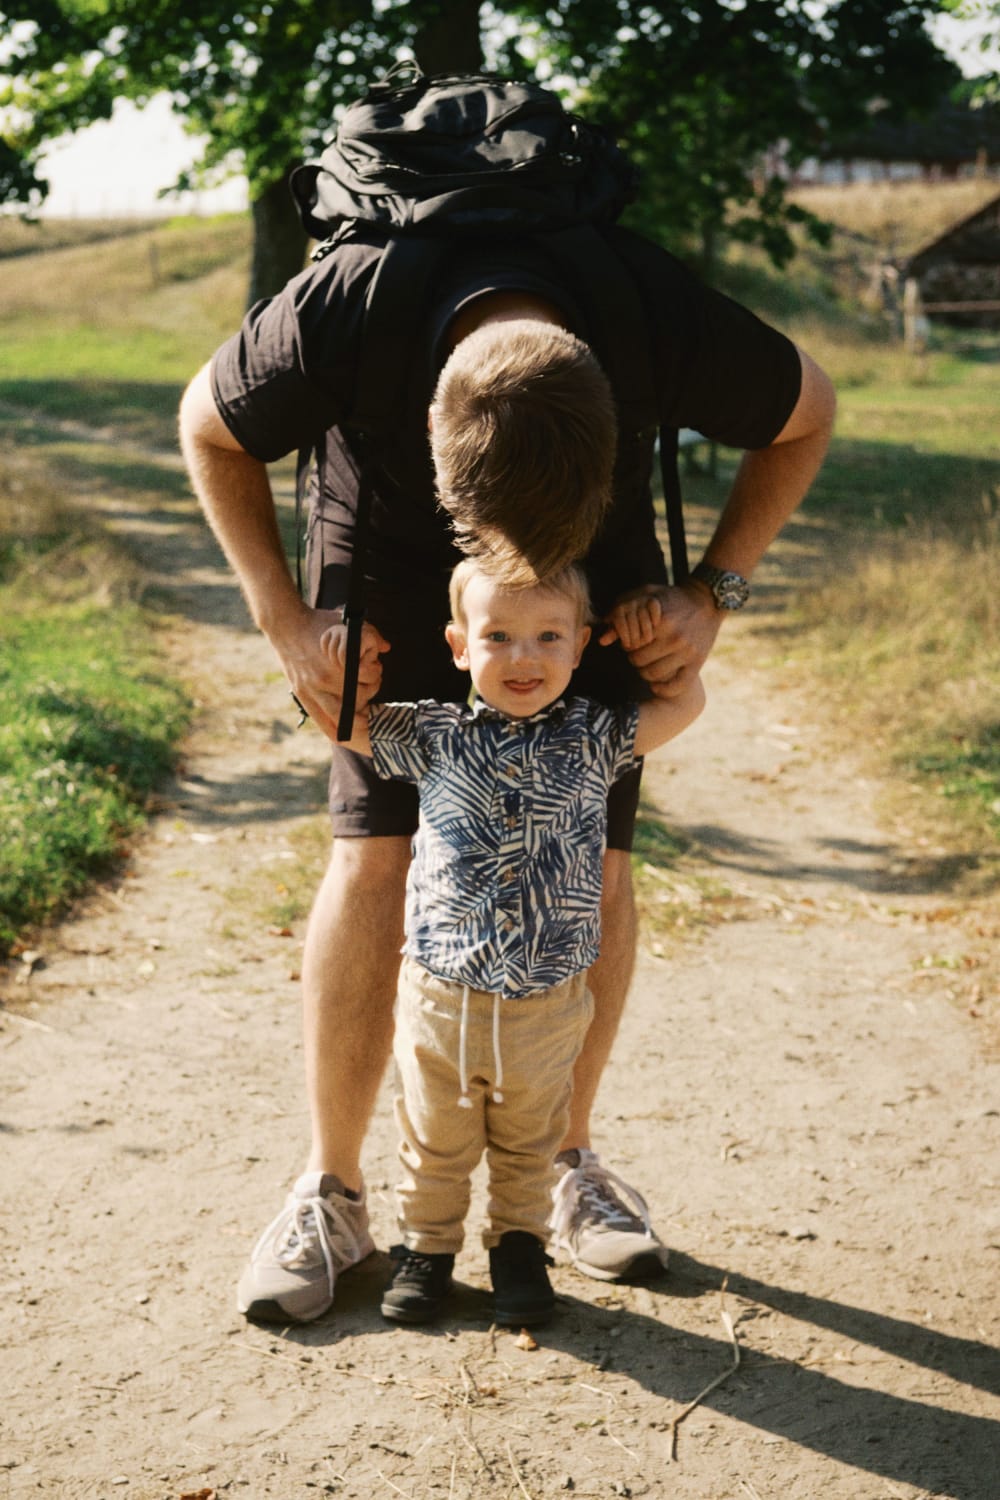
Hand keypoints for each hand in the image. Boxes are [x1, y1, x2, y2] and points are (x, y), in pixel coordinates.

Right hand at [270, 601, 388, 742]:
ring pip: (338, 717)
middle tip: (372, 698)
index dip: (375, 678)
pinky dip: (332, 731)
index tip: (376, 675)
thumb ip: (370, 634)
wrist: (286, 625)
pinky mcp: (302, 694)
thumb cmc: (318, 623)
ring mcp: (312, 688)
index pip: (367, 679)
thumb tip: (386, 647)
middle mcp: (325, 678)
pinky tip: (343, 737)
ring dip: (354, 724)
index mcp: (338, 659)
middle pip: (356, 700)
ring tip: (365, 727)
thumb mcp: (345, 623)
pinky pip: (319, 719)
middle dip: (367, 700)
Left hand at [599, 583, 721, 698]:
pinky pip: (676, 686)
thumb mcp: (646, 596)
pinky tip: (657, 685)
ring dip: (647, 673)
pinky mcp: (697, 662)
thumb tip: (603, 639)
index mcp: (661, 621)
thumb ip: (622, 612)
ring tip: (650, 663)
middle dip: (635, 658)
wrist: (707, 601)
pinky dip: (663, 689)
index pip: (630, 644)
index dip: (627, 644)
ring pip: (653, 675)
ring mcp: (687, 652)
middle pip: (639, 661)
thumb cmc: (672, 597)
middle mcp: (675, 637)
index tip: (633, 640)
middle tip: (641, 653)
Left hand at [603, 592, 661, 650]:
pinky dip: (654, 617)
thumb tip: (601, 642)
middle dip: (635, 636)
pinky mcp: (653, 600)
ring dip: (646, 630)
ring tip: (647, 640)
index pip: (620, 622)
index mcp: (618, 608)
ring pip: (644, 616)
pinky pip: (654, 608)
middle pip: (632, 621)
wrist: (643, 599)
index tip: (627, 646)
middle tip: (637, 645)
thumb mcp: (618, 624)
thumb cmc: (628, 617)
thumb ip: (612, 633)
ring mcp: (641, 600)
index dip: (624, 635)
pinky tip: (654, 626)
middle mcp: (628, 602)